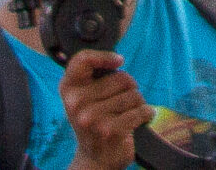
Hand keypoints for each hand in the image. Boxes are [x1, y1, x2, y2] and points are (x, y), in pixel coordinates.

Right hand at [57, 49, 151, 169]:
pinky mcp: (111, 130)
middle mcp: (77, 103)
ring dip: (138, 102)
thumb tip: (118, 60)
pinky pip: (140, 111)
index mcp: (68, 89)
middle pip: (121, 77)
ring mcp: (93, 118)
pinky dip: (146, 113)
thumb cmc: (93, 122)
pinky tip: (143, 117)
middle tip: (123, 101)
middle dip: (129, 87)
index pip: (83, 59)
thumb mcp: (83, 97)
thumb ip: (92, 77)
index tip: (119, 60)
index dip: (104, 56)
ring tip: (129, 112)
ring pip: (133, 94)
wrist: (94, 159)